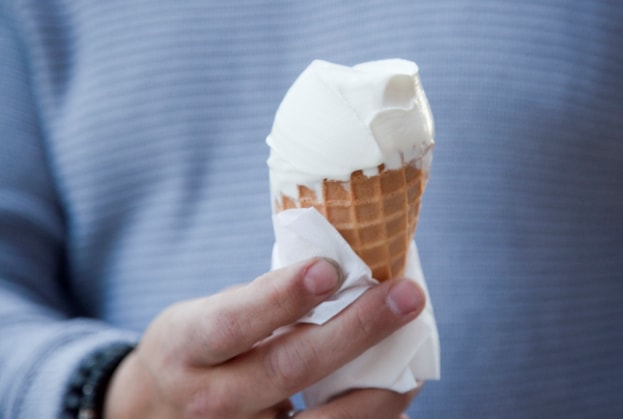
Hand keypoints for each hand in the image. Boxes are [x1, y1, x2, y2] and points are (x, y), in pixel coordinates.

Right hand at [104, 257, 425, 417]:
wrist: (158, 412)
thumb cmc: (196, 351)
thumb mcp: (206, 315)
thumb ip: (261, 300)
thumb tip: (341, 272)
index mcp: (187, 346)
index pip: (234, 321)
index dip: (282, 296)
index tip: (331, 267)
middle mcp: (207, 400)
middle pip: (288, 368)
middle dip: (356, 330)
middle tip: (407, 296)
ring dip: (378, 388)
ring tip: (415, 351)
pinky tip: (395, 392)